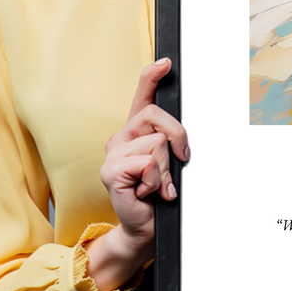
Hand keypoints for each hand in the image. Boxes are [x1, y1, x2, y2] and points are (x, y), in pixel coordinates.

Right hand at [85, 58, 189, 290]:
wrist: (146, 227)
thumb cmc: (159, 194)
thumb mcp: (170, 163)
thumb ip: (171, 142)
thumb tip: (181, 134)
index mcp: (136, 132)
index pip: (142, 96)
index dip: (152, 77)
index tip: (166, 62)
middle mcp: (121, 137)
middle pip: (157, 116)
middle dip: (178, 138)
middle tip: (179, 162)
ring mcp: (112, 154)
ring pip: (157, 143)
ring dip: (166, 169)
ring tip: (158, 185)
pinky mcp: (110, 171)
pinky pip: (147, 163)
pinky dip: (156, 181)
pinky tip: (147, 193)